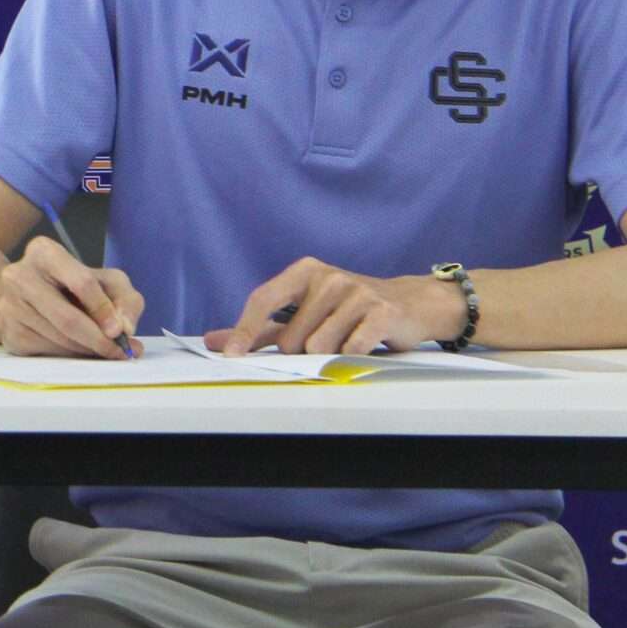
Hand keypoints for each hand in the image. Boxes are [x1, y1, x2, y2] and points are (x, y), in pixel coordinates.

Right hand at [0, 235, 142, 358]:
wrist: (29, 296)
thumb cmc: (75, 286)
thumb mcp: (107, 281)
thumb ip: (126, 300)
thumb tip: (125, 329)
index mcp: (44, 252)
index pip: (82, 283)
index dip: (104, 310)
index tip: (121, 331)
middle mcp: (19, 276)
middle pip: (67, 318)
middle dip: (98, 340)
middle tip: (119, 352)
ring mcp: (9, 306)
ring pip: (58, 340)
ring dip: (87, 351)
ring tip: (103, 350)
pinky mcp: (8, 333)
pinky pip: (47, 353)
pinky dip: (70, 356)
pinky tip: (78, 348)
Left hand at [208, 258, 455, 356]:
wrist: (410, 304)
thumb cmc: (348, 311)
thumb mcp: (304, 312)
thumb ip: (260, 328)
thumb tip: (216, 341)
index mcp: (303, 272)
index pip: (263, 299)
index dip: (244, 329)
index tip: (231, 355)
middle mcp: (328, 277)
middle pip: (291, 337)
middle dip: (303, 350)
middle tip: (326, 338)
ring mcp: (356, 291)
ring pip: (318, 347)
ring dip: (330, 354)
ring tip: (347, 339)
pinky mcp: (380, 312)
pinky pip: (350, 349)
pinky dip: (352, 355)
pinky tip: (364, 343)